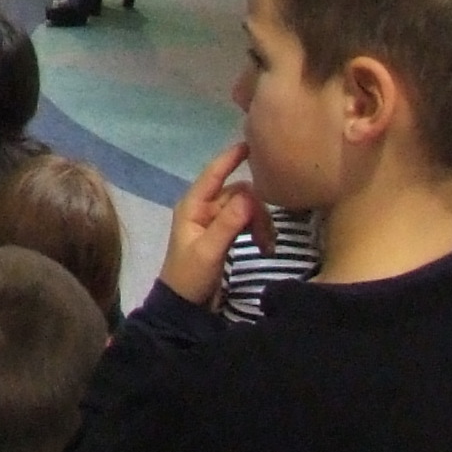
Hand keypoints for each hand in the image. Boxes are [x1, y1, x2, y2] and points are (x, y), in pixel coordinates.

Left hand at [159, 141, 262, 302]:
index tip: (250, 143)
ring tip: (266, 246)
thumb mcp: (208, 250)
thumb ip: (227, 224)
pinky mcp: (224, 236)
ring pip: (244, 208)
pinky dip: (256, 231)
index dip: (230, 158)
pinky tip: (264, 247)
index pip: (213, 174)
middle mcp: (203, 209)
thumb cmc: (189, 276)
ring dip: (259, 222)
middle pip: (237, 194)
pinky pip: (245, 222)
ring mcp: (214, 222)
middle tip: (267, 236)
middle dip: (255, 209)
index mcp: (192, 206)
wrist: (184, 307)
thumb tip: (250, 196)